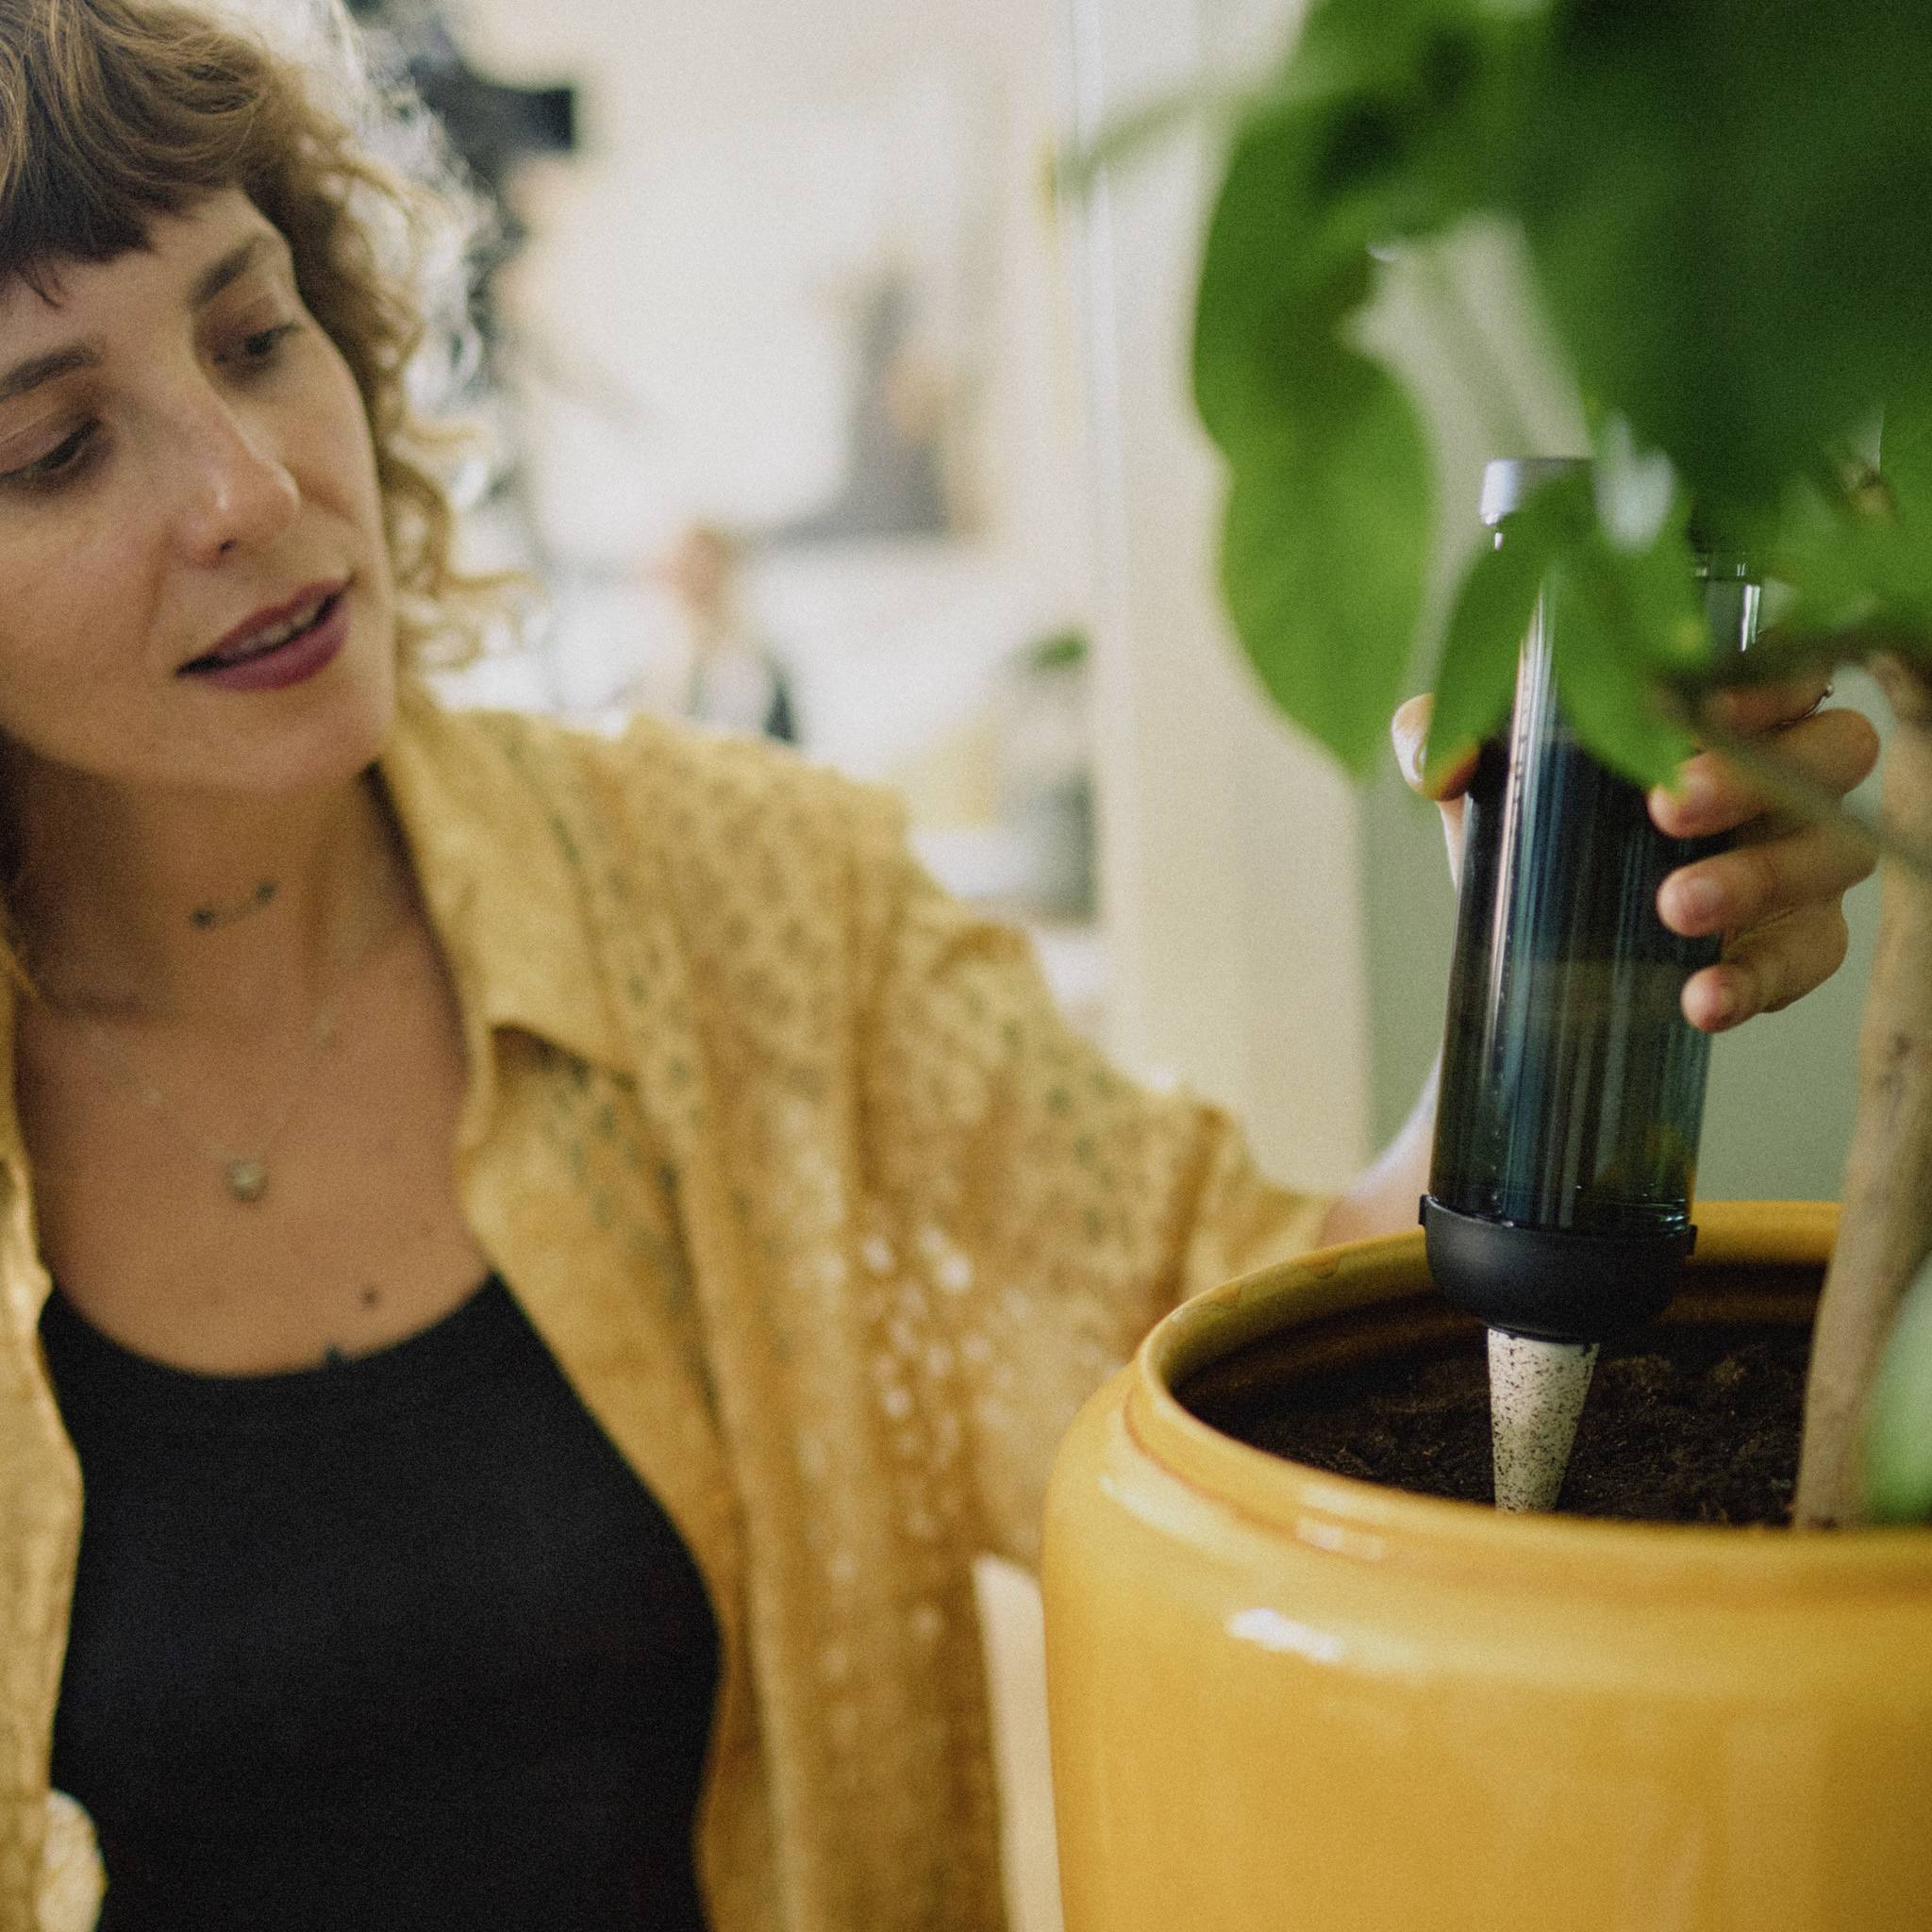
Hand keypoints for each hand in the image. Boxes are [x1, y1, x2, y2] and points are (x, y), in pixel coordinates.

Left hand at [1389, 680, 1880, 1034]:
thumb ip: (1440, 735)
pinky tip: (1703, 997)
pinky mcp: (1794, 940)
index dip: (1756, 682)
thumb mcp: (1477, 766)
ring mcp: (1800, 857)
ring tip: (1674, 908)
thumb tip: (1439, 765)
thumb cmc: (1529, 815)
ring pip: (1829, 853)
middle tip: (1667, 810)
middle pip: (1829, 751)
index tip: (1686, 712)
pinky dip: (1758, 978)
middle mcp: (1783, 769)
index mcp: (1722, 704)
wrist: (1522, 939)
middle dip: (1751, 778)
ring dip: (1755, 879)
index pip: (1782, 665)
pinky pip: (1808, 958)